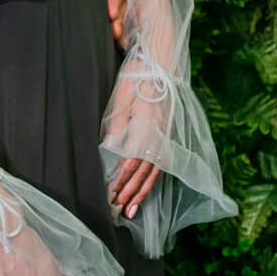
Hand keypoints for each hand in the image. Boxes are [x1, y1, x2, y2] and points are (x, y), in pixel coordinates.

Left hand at [102, 61, 167, 219]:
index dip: (120, 180)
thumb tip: (110, 149)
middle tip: (118, 210)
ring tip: (132, 211)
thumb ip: (117, 125)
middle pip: (144, 172)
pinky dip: (152, 180)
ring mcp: (165, 137)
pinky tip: (145, 191)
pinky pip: (161, 164)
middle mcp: (159, 136)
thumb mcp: (122, 99)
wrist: (158, 64)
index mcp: (146, 127)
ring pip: (155, 172)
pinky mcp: (167, 136)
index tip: (109, 194)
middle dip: (130, 192)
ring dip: (142, 192)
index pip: (132, 161)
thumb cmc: (136, 79)